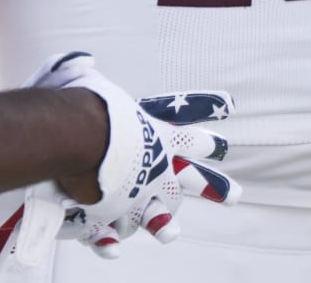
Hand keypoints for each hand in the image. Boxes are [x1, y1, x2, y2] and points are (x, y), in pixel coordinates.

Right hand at [29, 53, 238, 256]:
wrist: (74, 137)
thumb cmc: (86, 102)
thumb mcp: (88, 80)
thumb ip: (86, 73)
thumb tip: (82, 62)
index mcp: (158, 138)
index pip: (189, 140)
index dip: (206, 141)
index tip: (222, 143)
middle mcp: (154, 171)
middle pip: (191, 181)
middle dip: (215, 188)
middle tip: (236, 196)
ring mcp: (134, 198)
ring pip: (156, 216)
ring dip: (163, 225)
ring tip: (171, 234)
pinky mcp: (105, 218)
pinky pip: (108, 235)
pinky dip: (107, 242)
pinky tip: (112, 249)